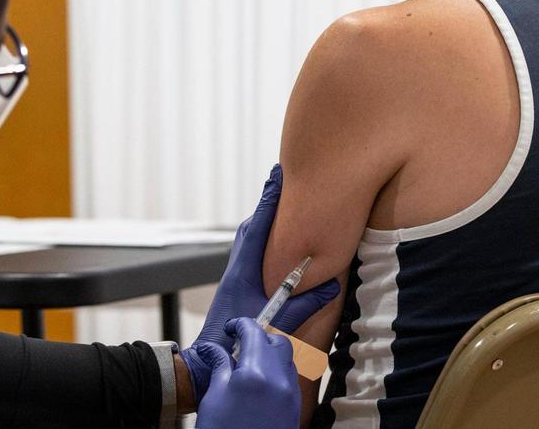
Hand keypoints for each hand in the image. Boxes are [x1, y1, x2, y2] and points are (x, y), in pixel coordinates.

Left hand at [181, 164, 338, 402]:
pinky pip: (251, 253)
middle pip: (253, 227)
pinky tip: (276, 242)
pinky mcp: (237, 286)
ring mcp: (236, 277)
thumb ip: (302, 306)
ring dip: (266, 220)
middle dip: (269, 203)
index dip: (269, 200)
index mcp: (243, 272)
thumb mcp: (273, 325)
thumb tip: (331, 285)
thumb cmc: (236, 345)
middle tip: (283, 180)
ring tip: (283, 204)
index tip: (279, 174)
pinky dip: (264, 238)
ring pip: (250, 239)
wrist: (207, 364)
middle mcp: (237, 269)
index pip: (258, 227)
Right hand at [193, 318, 300, 428]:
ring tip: (247, 366)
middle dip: (259, 338)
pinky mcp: (294, 407)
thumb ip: (219, 367)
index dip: (241, 325)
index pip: (254, 332)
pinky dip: (277, 371)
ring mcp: (290, 393)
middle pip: (277, 341)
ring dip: (270, 354)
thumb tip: (214, 349)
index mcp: (256, 372)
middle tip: (239, 346)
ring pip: (286, 358)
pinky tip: (258, 383)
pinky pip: (289, 378)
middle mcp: (279, 379)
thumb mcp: (214, 398)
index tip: (231, 328)